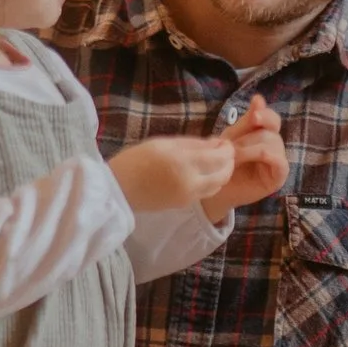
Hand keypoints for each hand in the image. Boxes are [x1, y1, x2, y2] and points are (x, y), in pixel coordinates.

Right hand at [110, 134, 236, 211]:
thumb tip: (216, 143)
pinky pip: (206, 192)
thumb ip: (193, 144)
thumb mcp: (164, 143)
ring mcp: (188, 197)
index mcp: (184, 163)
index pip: (219, 157)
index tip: (225, 142)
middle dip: (229, 162)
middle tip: (224, 152)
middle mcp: (191, 183)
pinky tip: (203, 172)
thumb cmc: (136, 159)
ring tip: (215, 161)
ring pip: (217, 186)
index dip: (227, 149)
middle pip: (224, 175)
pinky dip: (211, 182)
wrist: (118, 189)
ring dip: (222, 174)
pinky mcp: (184, 205)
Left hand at [203, 95, 286, 219]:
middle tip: (230, 146)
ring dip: (250, 147)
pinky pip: (279, 161)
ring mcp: (278, 162)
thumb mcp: (232, 137)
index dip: (264, 114)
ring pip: (272, 143)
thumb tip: (259, 98)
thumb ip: (247, 121)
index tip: (254, 113)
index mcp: (264, 135)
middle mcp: (275, 146)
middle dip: (248, 136)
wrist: (214, 188)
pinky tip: (246, 160)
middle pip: (271, 130)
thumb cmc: (223, 162)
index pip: (272, 119)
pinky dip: (263, 156)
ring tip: (233, 157)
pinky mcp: (279, 177)